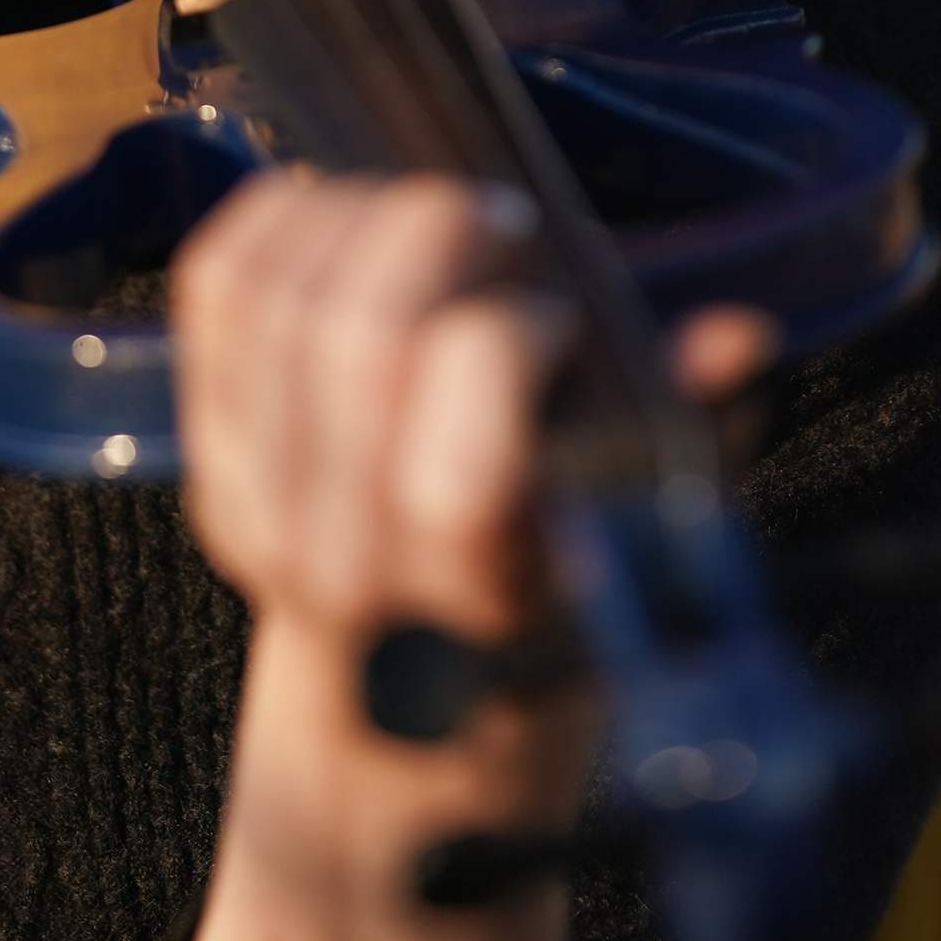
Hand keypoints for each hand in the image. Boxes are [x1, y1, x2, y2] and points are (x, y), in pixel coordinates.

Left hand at [174, 164, 775, 940]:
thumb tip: (733, 337)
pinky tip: (346, 211)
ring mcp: (259, 504)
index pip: (453, 429)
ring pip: (279, 296)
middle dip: (436, 235)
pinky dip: (279, 218)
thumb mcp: (635, 553)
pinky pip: (218, 286)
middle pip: (353, 332)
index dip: (513, 336)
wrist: (401, 729)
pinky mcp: (207, 454)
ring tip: (433, 219)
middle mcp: (346, 554)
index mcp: (468, 590)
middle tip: (499, 225)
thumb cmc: (541, 631)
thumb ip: (679, 436)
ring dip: (362, 216)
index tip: (561, 320)